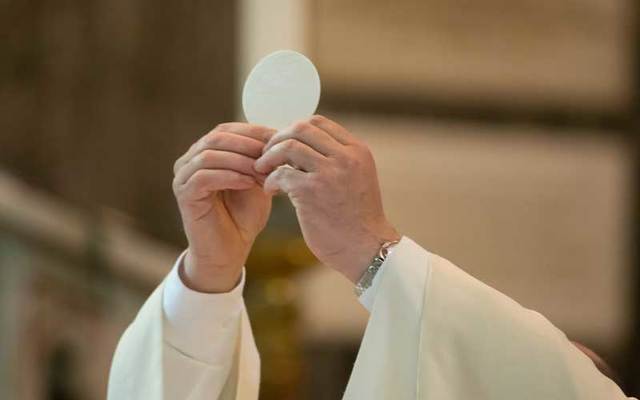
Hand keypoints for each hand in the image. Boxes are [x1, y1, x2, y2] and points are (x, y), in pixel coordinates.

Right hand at [172, 123, 274, 291]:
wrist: (230, 251)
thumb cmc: (243, 216)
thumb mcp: (257, 180)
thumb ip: (261, 158)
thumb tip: (280, 134)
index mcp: (206, 152)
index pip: (228, 129)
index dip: (254, 131)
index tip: (280, 138)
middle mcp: (190, 160)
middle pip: (217, 137)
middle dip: (248, 144)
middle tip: (272, 154)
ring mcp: (183, 176)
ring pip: (210, 154)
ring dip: (240, 161)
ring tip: (263, 171)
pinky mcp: (183, 194)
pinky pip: (203, 176)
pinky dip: (229, 176)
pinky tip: (248, 183)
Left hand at [254, 115, 399, 282]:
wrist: (367, 249)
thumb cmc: (357, 219)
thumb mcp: (356, 178)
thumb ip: (336, 159)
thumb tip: (299, 146)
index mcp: (357, 150)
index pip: (319, 122)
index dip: (294, 131)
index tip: (283, 145)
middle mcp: (346, 157)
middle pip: (301, 128)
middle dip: (278, 139)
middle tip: (266, 155)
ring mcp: (329, 173)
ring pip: (288, 146)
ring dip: (269, 157)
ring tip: (263, 171)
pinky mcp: (312, 191)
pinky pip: (281, 174)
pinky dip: (270, 180)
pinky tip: (271, 191)